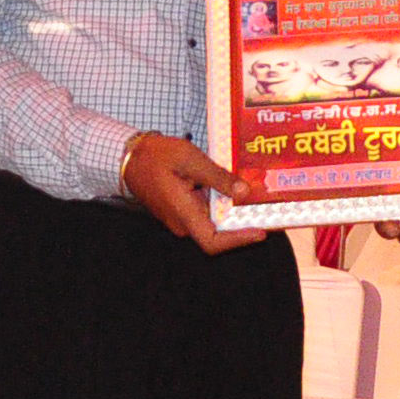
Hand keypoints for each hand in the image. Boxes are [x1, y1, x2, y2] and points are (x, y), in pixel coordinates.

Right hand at [120, 131, 264, 253]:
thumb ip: (218, 177)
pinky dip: (222, 204)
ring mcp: (181, 218)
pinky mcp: (182, 210)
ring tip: (257, 198)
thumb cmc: (157, 156)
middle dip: (243, 224)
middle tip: (268, 211)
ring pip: (213, 222)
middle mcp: (183, 222)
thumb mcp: (190, 159)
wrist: (131, 156)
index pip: (213, 242)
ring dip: (233, 213)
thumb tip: (244, 192)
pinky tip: (235, 189)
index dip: (238, 240)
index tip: (260, 232)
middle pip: (218, 233)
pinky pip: (206, 213)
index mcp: (183, 213)